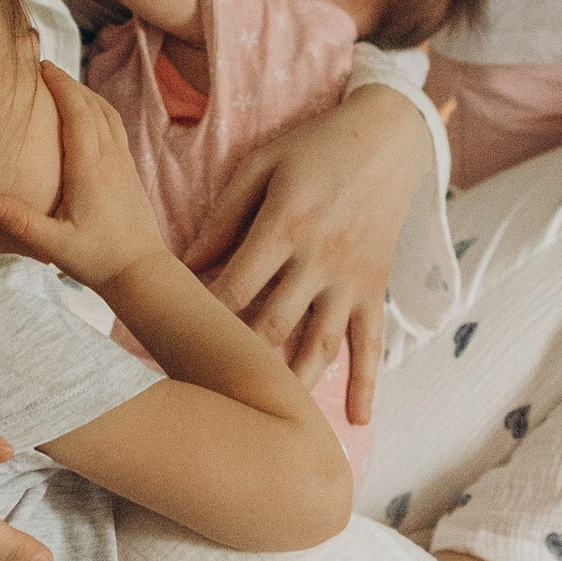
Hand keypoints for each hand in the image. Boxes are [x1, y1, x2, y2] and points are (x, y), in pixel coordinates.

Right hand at [0, 67, 164, 294]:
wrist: (142, 272)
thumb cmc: (98, 259)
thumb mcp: (54, 244)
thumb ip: (20, 221)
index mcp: (90, 168)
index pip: (77, 112)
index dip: (61, 85)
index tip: (43, 67)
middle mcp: (110, 159)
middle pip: (93, 106)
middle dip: (70, 83)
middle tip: (46, 70)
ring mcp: (124, 164)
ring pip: (109, 115)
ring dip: (88, 95)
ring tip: (66, 87)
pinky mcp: (131, 173)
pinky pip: (116, 130)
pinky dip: (100, 113)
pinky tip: (90, 119)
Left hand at [183, 83, 431, 424]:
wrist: (389, 137)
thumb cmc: (313, 146)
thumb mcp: (261, 165)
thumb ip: (223, 216)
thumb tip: (185, 262)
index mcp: (283, 227)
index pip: (233, 289)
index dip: (200, 318)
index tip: (172, 344)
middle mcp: (318, 261)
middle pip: (270, 328)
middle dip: (237, 363)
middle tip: (206, 394)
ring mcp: (350, 281)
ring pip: (318, 347)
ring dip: (291, 388)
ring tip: (264, 423)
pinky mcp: (375, 289)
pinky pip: (371, 344)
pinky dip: (365, 385)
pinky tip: (356, 421)